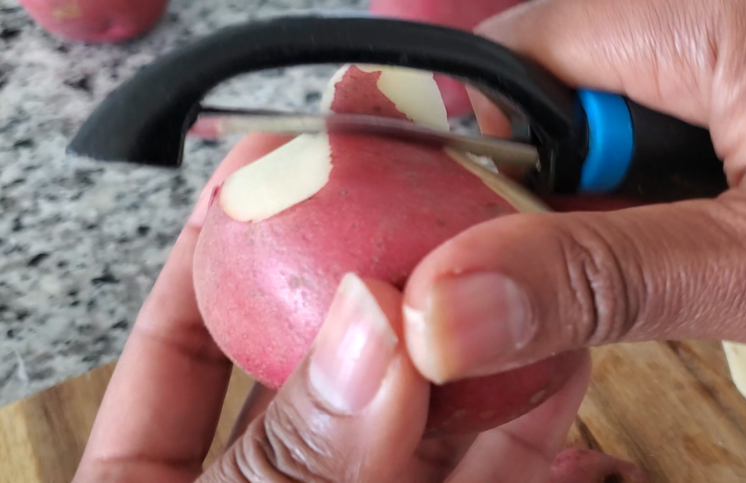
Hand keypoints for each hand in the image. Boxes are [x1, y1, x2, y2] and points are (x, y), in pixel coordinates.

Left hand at [70, 135, 605, 482]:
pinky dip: (525, 432)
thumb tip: (363, 326)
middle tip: (425, 218)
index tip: (260, 181)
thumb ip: (294, 456)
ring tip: (518, 279)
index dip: (215, 259)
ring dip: (476, 356)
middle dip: (387, 295)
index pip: (178, 355)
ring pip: (422, 423)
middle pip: (328, 373)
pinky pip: (485, 478)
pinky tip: (557, 374)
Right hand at [400, 0, 745, 384]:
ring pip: (598, 110)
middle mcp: (709, 5)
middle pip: (539, 85)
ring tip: (610, 272)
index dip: (445, 148)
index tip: (412, 236)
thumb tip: (449, 303)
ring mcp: (740, 35)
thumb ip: (608, 278)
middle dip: (515, 188)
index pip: (502, 60)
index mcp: (701, 16)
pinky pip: (661, 120)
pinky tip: (673, 240)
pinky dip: (641, 189)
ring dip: (582, 198)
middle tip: (502, 289)